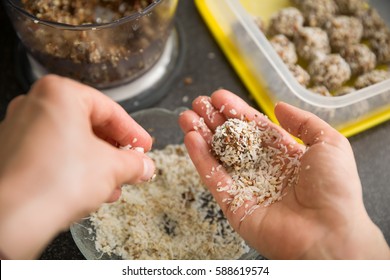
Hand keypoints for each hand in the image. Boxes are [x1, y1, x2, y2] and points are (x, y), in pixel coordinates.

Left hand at [0, 75, 154, 258]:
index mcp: (60, 94)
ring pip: (71, 142)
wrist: (13, 219)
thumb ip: (134, 163)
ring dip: (97, 163)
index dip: (133, 132)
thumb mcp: (112, 168)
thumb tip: (143, 166)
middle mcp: (35, 105)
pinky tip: (91, 189)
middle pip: (89, 125)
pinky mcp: (12, 154)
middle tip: (131, 165)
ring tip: (114, 184)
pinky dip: (75, 168)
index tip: (144, 146)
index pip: (109, 110)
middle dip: (114, 151)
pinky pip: (53, 155)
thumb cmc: (58, 181)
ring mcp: (19, 129)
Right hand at [179, 89, 389, 258]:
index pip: (253, 127)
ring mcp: (245, 186)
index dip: (235, 111)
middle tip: (198, 103)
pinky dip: (200, 158)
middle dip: (214, 120)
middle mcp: (262, 168)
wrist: (329, 233)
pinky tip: (190, 138)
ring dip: (201, 135)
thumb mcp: (329, 143)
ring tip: (186, 116)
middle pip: (231, 139)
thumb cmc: (335, 188)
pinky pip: (213, 177)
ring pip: (217, 156)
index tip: (219, 97)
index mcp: (284, 154)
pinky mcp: (232, 203)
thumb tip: (278, 107)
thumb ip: (303, 122)